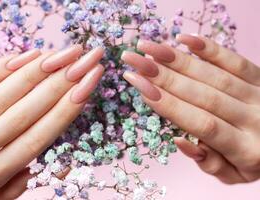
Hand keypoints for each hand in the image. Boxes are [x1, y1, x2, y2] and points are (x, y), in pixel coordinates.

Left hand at [0, 45, 103, 199]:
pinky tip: (25, 56)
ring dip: (37, 72)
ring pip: (2, 96)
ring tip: (63, 54)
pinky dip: (0, 69)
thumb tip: (30, 169)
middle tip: (85, 61)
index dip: (66, 110)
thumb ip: (8, 190)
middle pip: (26, 113)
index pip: (38, 139)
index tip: (87, 87)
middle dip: (61, 84)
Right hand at [121, 34, 259, 183]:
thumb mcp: (234, 175)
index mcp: (244, 148)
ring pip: (213, 74)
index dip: (168, 104)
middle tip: (133, 62)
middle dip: (162, 77)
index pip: (200, 123)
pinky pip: (234, 60)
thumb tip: (180, 140)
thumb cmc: (255, 160)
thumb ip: (209, 163)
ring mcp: (258, 94)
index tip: (140, 87)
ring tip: (147, 48)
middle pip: (201, 94)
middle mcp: (253, 118)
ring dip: (177, 60)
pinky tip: (184, 39)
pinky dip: (209, 48)